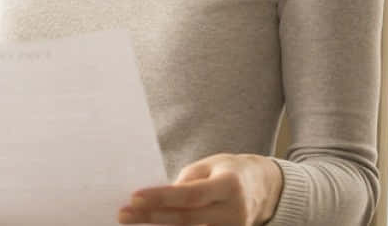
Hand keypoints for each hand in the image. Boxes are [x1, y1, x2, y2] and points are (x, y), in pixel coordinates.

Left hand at [118, 153, 283, 224]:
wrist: (264, 188)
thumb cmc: (228, 172)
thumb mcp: (209, 166)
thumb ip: (185, 183)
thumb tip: (157, 199)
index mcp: (229, 185)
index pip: (190, 195)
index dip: (161, 198)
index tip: (134, 198)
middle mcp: (234, 212)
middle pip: (188, 219)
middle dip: (152, 218)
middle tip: (123, 215)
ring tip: (133, 224)